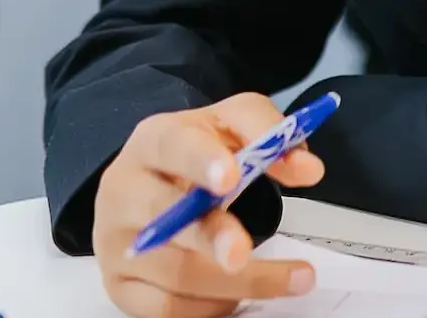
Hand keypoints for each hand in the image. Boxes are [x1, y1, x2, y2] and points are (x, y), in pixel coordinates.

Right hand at [93, 93, 325, 317]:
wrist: (147, 181)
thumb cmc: (193, 154)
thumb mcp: (230, 126)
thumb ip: (269, 134)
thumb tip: (308, 168)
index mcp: (152, 142)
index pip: (172, 145)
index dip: (200, 161)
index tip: (231, 176)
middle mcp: (125, 192)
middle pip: (163, 216)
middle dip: (210, 236)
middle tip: (242, 252)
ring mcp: (118, 243)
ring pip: (175, 272)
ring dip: (238, 282)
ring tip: (291, 279)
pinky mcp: (121, 286)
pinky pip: (166, 308)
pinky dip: (212, 306)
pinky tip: (241, 294)